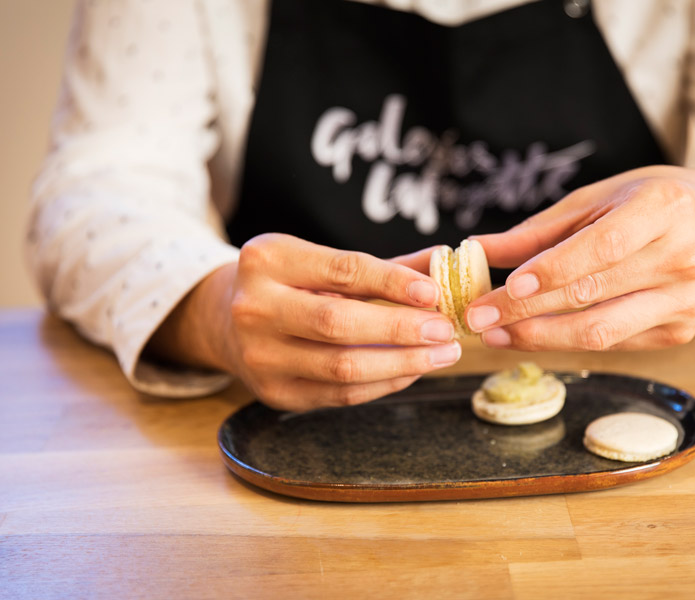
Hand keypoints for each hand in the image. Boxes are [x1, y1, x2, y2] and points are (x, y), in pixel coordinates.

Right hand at [148, 234, 459, 410]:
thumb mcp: (321, 260)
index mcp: (268, 260)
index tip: (434, 293)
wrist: (227, 321)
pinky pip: (340, 395)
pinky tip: (412, 370)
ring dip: (402, 363)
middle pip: (338, 323)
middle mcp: (254, 307)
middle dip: (401, 329)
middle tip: (445, 330)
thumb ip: (382, 267)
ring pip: (342, 368)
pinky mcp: (273, 393)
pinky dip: (384, 384)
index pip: (342, 270)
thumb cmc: (290, 284)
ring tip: (441, 354)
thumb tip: (444, 265)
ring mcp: (260, 356)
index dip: (392, 282)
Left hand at [464, 165, 694, 350]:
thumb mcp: (600, 199)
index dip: (552, 271)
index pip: (602, 248)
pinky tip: (532, 335)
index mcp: (665, 210)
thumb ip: (540, 229)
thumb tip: (478, 250)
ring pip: (602, 331)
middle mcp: (683, 258)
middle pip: (594, 294)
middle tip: (479, 317)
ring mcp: (686, 302)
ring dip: (541, 337)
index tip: (506, 286)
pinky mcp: (680, 332)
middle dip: (527, 311)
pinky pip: (613, 343)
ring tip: (496, 334)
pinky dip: (567, 341)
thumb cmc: (652, 205)